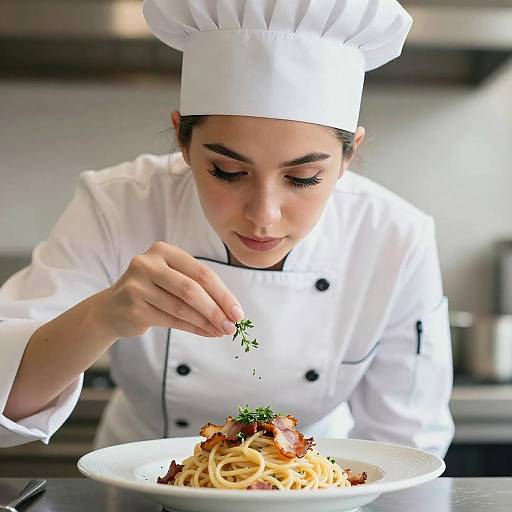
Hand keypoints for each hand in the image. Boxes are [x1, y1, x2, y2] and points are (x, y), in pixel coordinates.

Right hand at [100, 241, 243, 338]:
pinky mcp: (132, 307)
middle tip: (232, 326)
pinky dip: (193, 328)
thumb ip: (199, 288)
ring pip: (181, 307)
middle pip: (191, 289)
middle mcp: (147, 263)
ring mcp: (137, 285)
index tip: (238, 312)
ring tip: (222, 331)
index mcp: (163, 251)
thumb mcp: (173, 279)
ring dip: (206, 322)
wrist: (113, 309)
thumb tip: (231, 312)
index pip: (201, 273)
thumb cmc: (152, 291)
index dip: (223, 294)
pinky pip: (170, 320)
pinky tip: (206, 333)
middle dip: (216, 310)